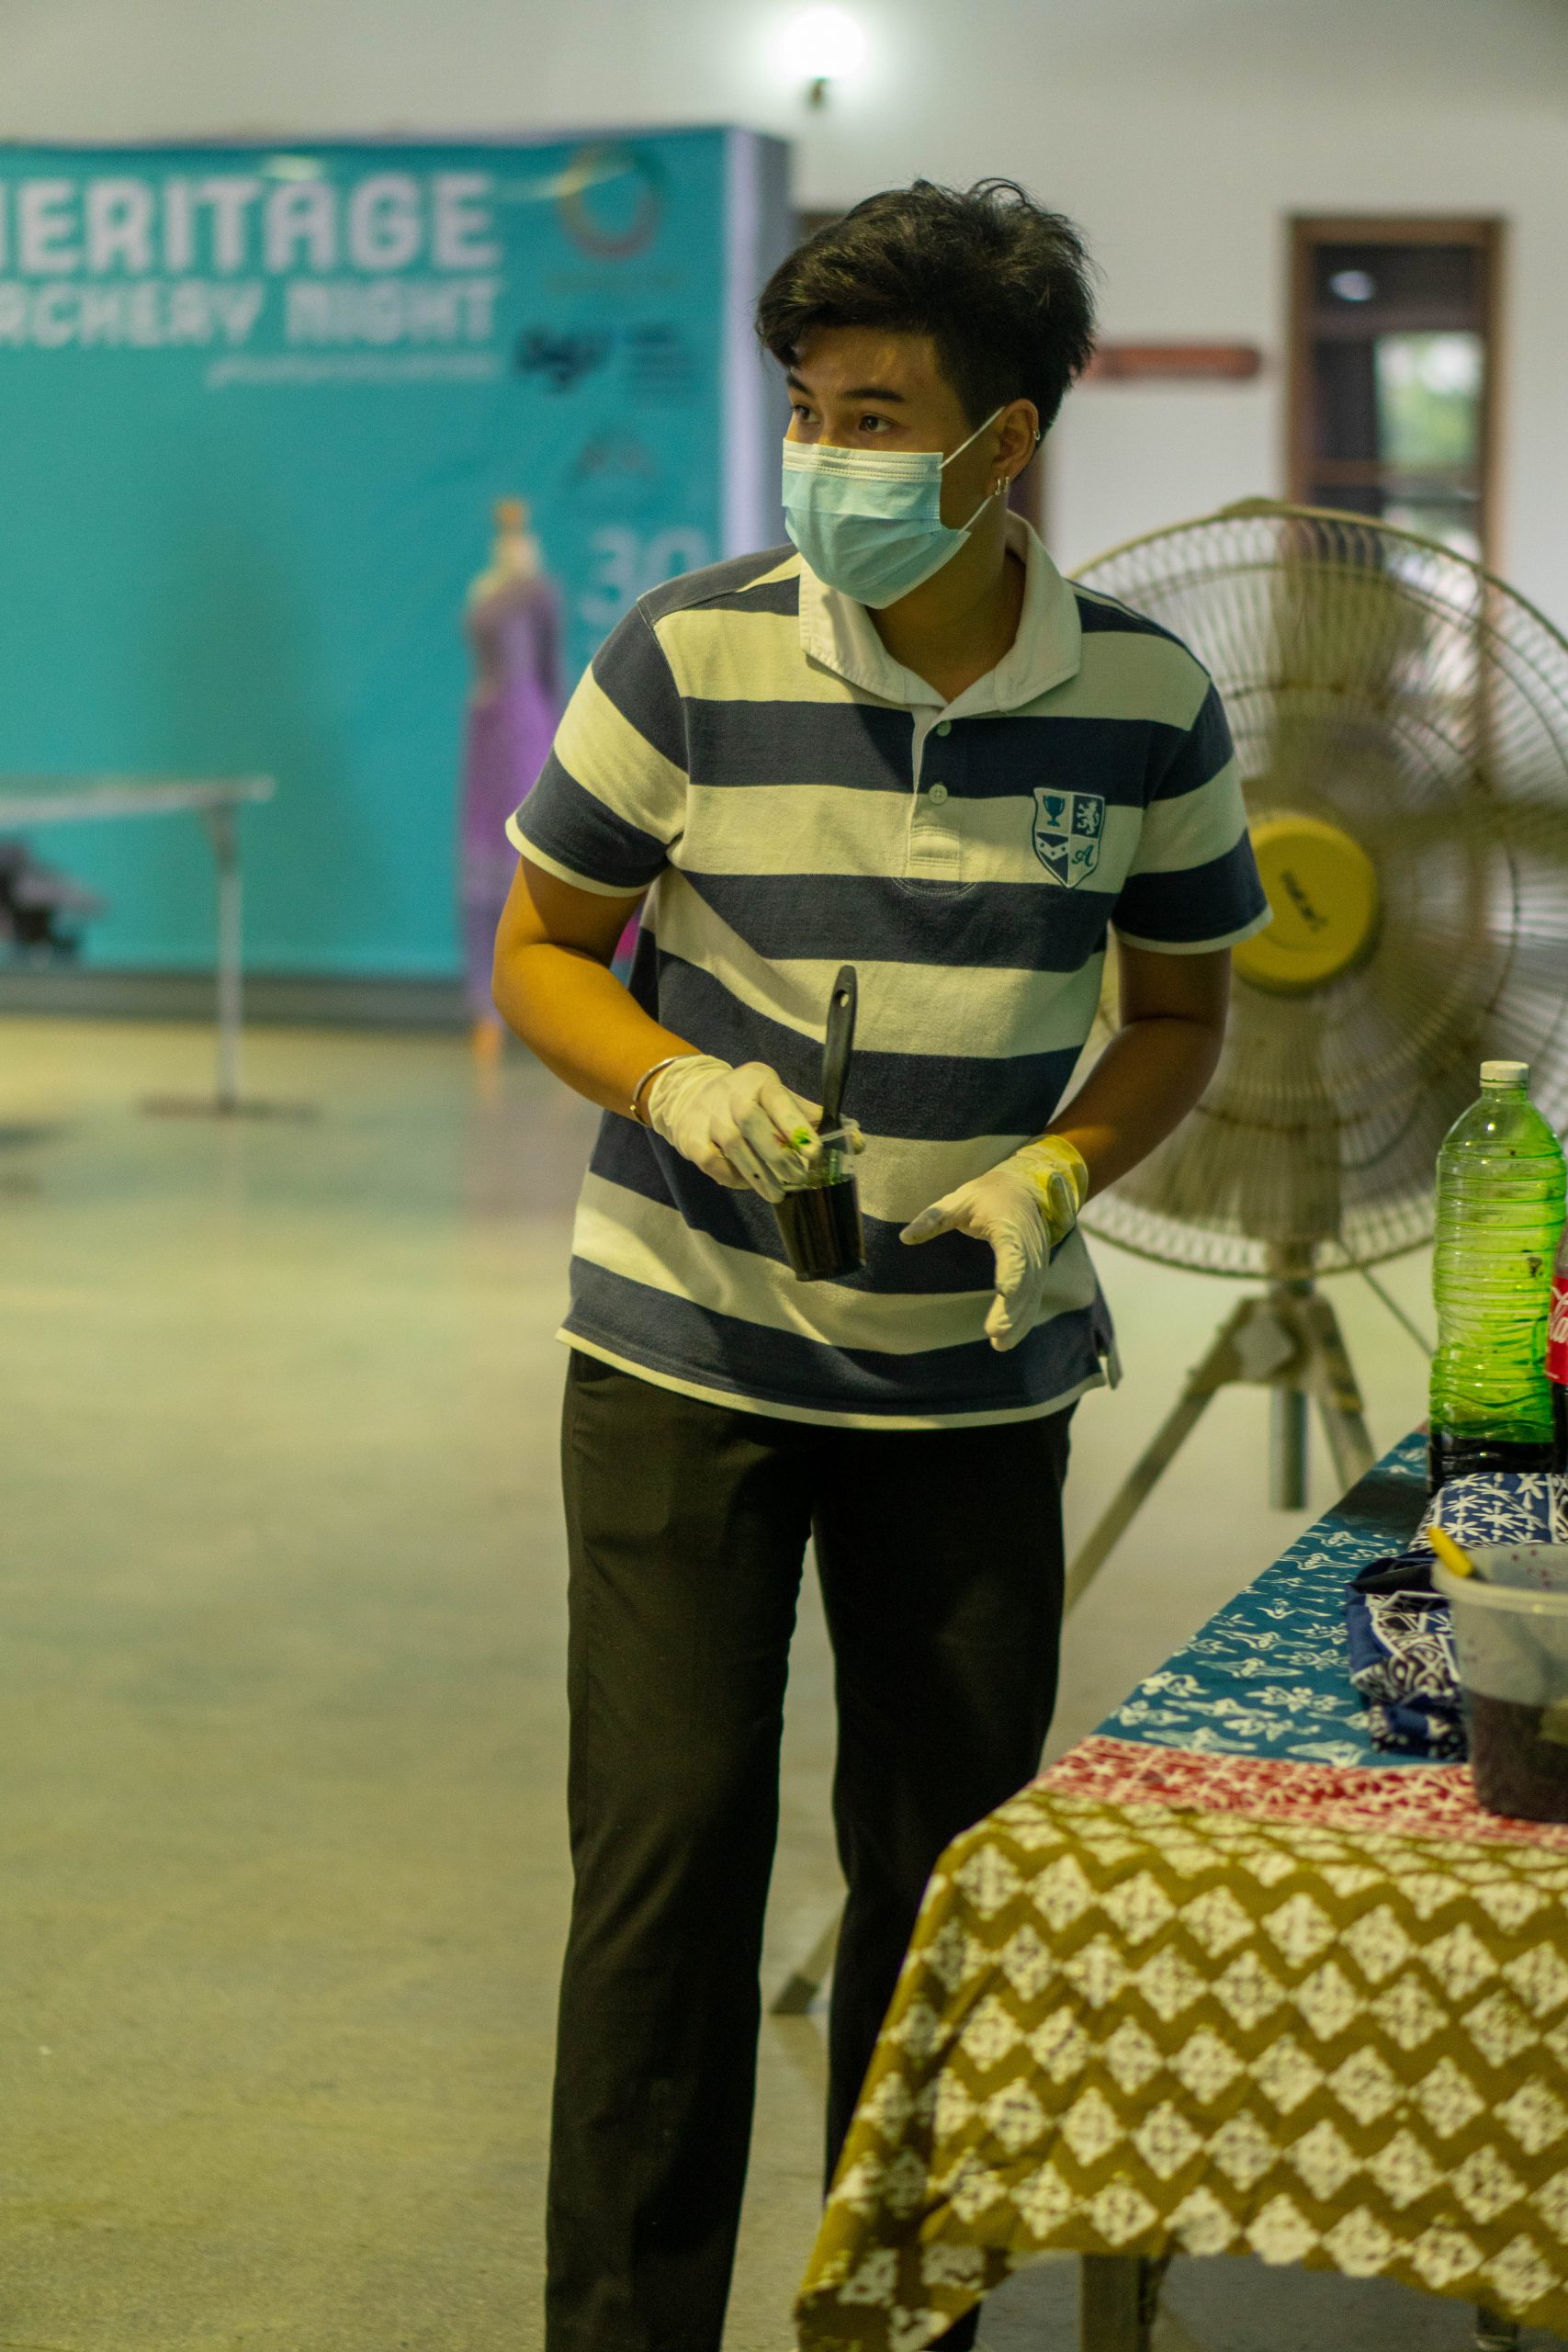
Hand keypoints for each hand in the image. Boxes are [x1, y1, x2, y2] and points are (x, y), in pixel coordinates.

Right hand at [645, 1055, 819, 1202]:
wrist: (692, 1095)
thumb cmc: (750, 1102)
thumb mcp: (779, 1099)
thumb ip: (813, 1119)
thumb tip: (857, 1144)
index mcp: (760, 1081)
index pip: (778, 1101)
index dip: (796, 1127)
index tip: (814, 1152)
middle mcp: (731, 1094)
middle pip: (752, 1123)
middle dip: (778, 1155)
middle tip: (798, 1178)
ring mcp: (708, 1116)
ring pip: (734, 1146)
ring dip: (759, 1174)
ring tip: (777, 1194)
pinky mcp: (692, 1138)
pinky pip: (714, 1162)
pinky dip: (733, 1177)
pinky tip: (747, 1183)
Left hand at [899, 1136, 1088, 1351]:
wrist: (1028, 1190)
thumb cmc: (989, 1195)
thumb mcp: (959, 1200)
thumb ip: (934, 1218)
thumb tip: (905, 1237)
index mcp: (1010, 1227)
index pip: (1014, 1253)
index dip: (1011, 1272)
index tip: (1004, 1290)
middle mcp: (1029, 1248)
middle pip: (1025, 1282)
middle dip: (1012, 1309)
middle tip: (996, 1333)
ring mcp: (1036, 1262)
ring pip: (1030, 1295)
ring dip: (1018, 1321)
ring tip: (1000, 1344)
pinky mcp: (1036, 1272)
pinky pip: (1032, 1299)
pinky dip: (1023, 1320)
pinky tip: (1008, 1340)